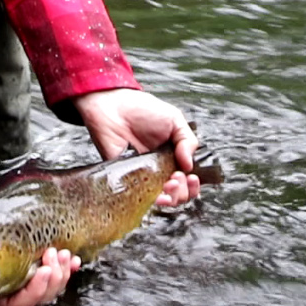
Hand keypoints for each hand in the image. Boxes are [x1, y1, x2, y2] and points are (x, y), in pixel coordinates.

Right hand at [0, 185, 80, 305]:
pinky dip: (68, 269)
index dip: (35, 290)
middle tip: (54, 254)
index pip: (21, 303)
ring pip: (52, 287)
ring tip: (64, 253)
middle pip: (41, 296)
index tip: (43, 270)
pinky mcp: (35, 267)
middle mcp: (14, 292)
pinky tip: (75, 260)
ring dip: (62, 272)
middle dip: (54, 278)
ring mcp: (27, 280)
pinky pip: (56, 274)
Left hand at [73, 88, 202, 206]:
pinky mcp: (125, 179)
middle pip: (176, 195)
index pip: (186, 181)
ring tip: (170, 183)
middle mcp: (158, 170)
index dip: (192, 185)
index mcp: (172, 158)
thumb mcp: (174, 120)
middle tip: (178, 177)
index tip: (192, 178)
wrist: (113, 106)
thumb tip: (190, 165)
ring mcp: (142, 176)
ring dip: (171, 198)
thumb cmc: (142, 110)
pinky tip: (156, 193)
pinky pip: (138, 197)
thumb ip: (187, 140)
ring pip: (160, 200)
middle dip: (183, 192)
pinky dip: (150, 200)